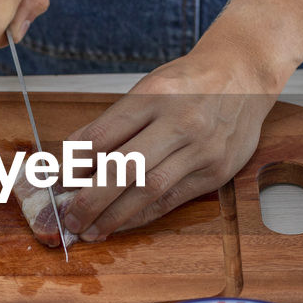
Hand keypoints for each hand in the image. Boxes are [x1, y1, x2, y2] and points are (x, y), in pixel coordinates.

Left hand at [63, 46, 278, 240]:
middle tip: (68, 216)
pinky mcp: (216, 171)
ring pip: (149, 189)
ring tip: (89, 229)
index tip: (58, 182)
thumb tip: (75, 158)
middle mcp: (180, 121)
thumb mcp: (149, 86)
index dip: (76, 163)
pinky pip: (172, 200)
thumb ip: (115, 122)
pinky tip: (121, 224)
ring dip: (114, 215)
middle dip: (90, 198)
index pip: (105, 134)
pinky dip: (142, 215)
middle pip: (125, 167)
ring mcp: (201, 149)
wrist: (244, 73)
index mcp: (155, 94)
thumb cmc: (190, 81)